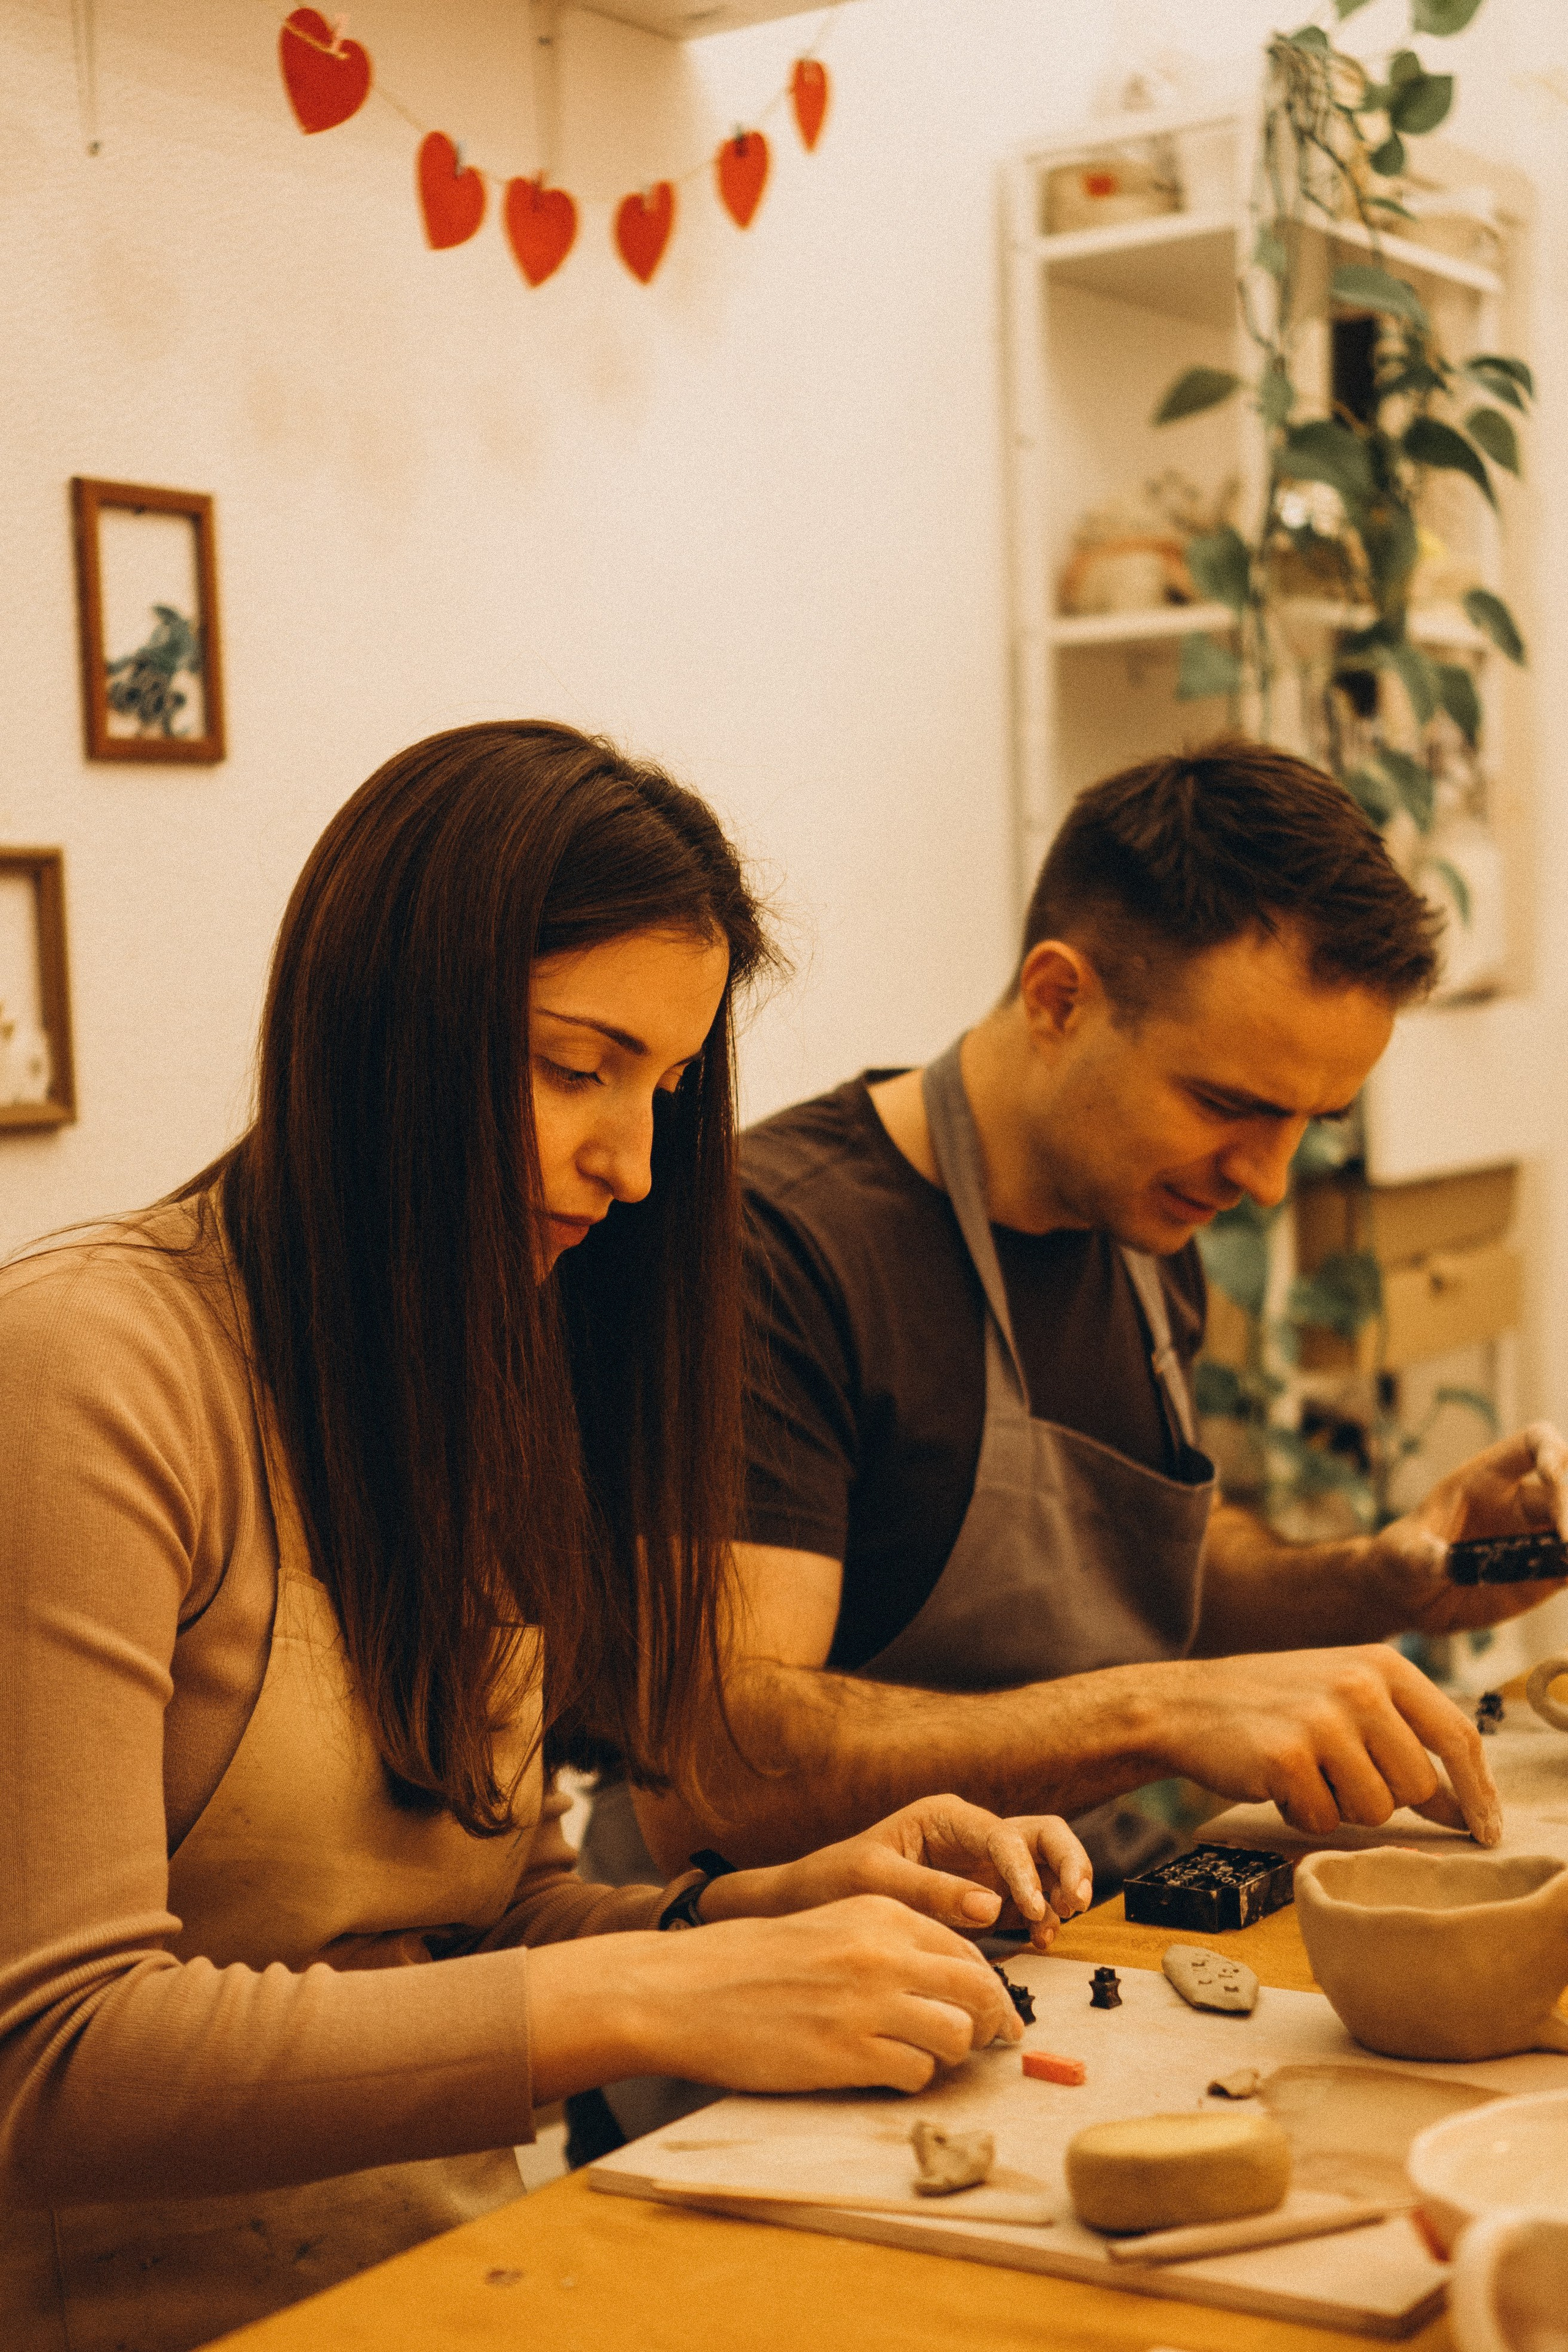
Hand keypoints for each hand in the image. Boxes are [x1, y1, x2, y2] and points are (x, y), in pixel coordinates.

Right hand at [614, 1898, 1021, 2093]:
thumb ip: (888, 1944)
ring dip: (949, 2054)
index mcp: (879, 1911)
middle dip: (991, 2022)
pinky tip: (885, 2073)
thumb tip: (951, 1981)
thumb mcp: (829, 1926)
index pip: (967, 1949)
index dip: (987, 1987)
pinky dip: (911, 2079)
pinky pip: (916, 2074)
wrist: (684, 1989)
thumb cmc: (752, 1961)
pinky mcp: (846, 2054)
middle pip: (978, 1990)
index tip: (990, 2011)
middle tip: (987, 2044)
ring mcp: (866, 2003)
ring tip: (922, 2057)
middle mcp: (882, 1952)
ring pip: (957, 2035)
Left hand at [705, 1796, 1092, 1950]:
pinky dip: (1043, 1913)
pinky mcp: (986, 1895)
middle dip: (1067, 1862)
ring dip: (1061, 1888)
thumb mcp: (875, 1882)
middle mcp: (971, 1834)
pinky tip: (1040, 1937)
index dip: (1024, 1872)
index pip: (1002, 1836)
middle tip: (1073, 1902)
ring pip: (1046, 1862)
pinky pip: (1031, 1897)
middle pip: (1042, 1833)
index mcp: (945, 1817)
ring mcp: (982, 1865)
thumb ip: (931, 1891)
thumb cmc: (836, 1880)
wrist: (815, 1899)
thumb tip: (991, 1907)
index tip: (1029, 1908)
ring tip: (1054, 1926)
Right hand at [1158, 1645, 1500, 1844]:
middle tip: (1339, 1775)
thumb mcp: (1347, 1698)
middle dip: (1385, 1798)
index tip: (1486, 1832)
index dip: (1478, 1792)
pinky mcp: (1286, 1757)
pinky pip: (1324, 1822)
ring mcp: (1322, 1720)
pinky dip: (1302, 1815)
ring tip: (1306, 1773)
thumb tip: (1467, 1809)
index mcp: (1383, 1666)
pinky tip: (1276, 1782)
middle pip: (1418, 1786)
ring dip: (1341, 1808)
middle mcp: (1359, 1686)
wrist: (1186, 1703)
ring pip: (1376, 1811)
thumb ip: (1406, 1740)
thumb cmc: (1275, 1706)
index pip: (1457, 1735)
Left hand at [1366, 1421, 1567, 1636]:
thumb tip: (1442, 1563)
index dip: (1550, 1450)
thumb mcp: (1401, 1553)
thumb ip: (1420, 1555)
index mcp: (1485, 1479)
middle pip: (1566, 1485)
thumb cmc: (1401, 1558)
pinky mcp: (1543, 1573)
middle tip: (1567, 1541)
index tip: (1551, 1477)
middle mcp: (1518, 1503)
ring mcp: (1535, 1537)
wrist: (1408, 1597)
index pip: (1531, 1444)